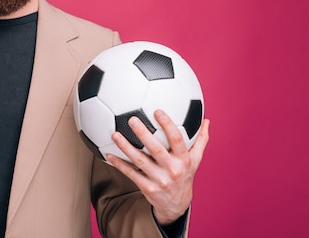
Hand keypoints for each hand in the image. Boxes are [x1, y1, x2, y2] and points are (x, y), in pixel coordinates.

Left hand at [106, 110, 209, 224]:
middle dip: (144, 134)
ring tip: (115, 134)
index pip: (177, 140)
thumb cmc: (185, 175)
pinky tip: (108, 154)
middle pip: (156, 149)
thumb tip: (207, 121)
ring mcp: (159, 180)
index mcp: (184, 160)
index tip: (157, 111)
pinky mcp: (147, 187)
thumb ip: (201, 140)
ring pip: (140, 161)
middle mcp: (173, 170)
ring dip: (126, 147)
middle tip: (132, 119)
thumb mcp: (196, 160)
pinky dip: (119, 164)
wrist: (177, 204)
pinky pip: (131, 173)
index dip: (168, 125)